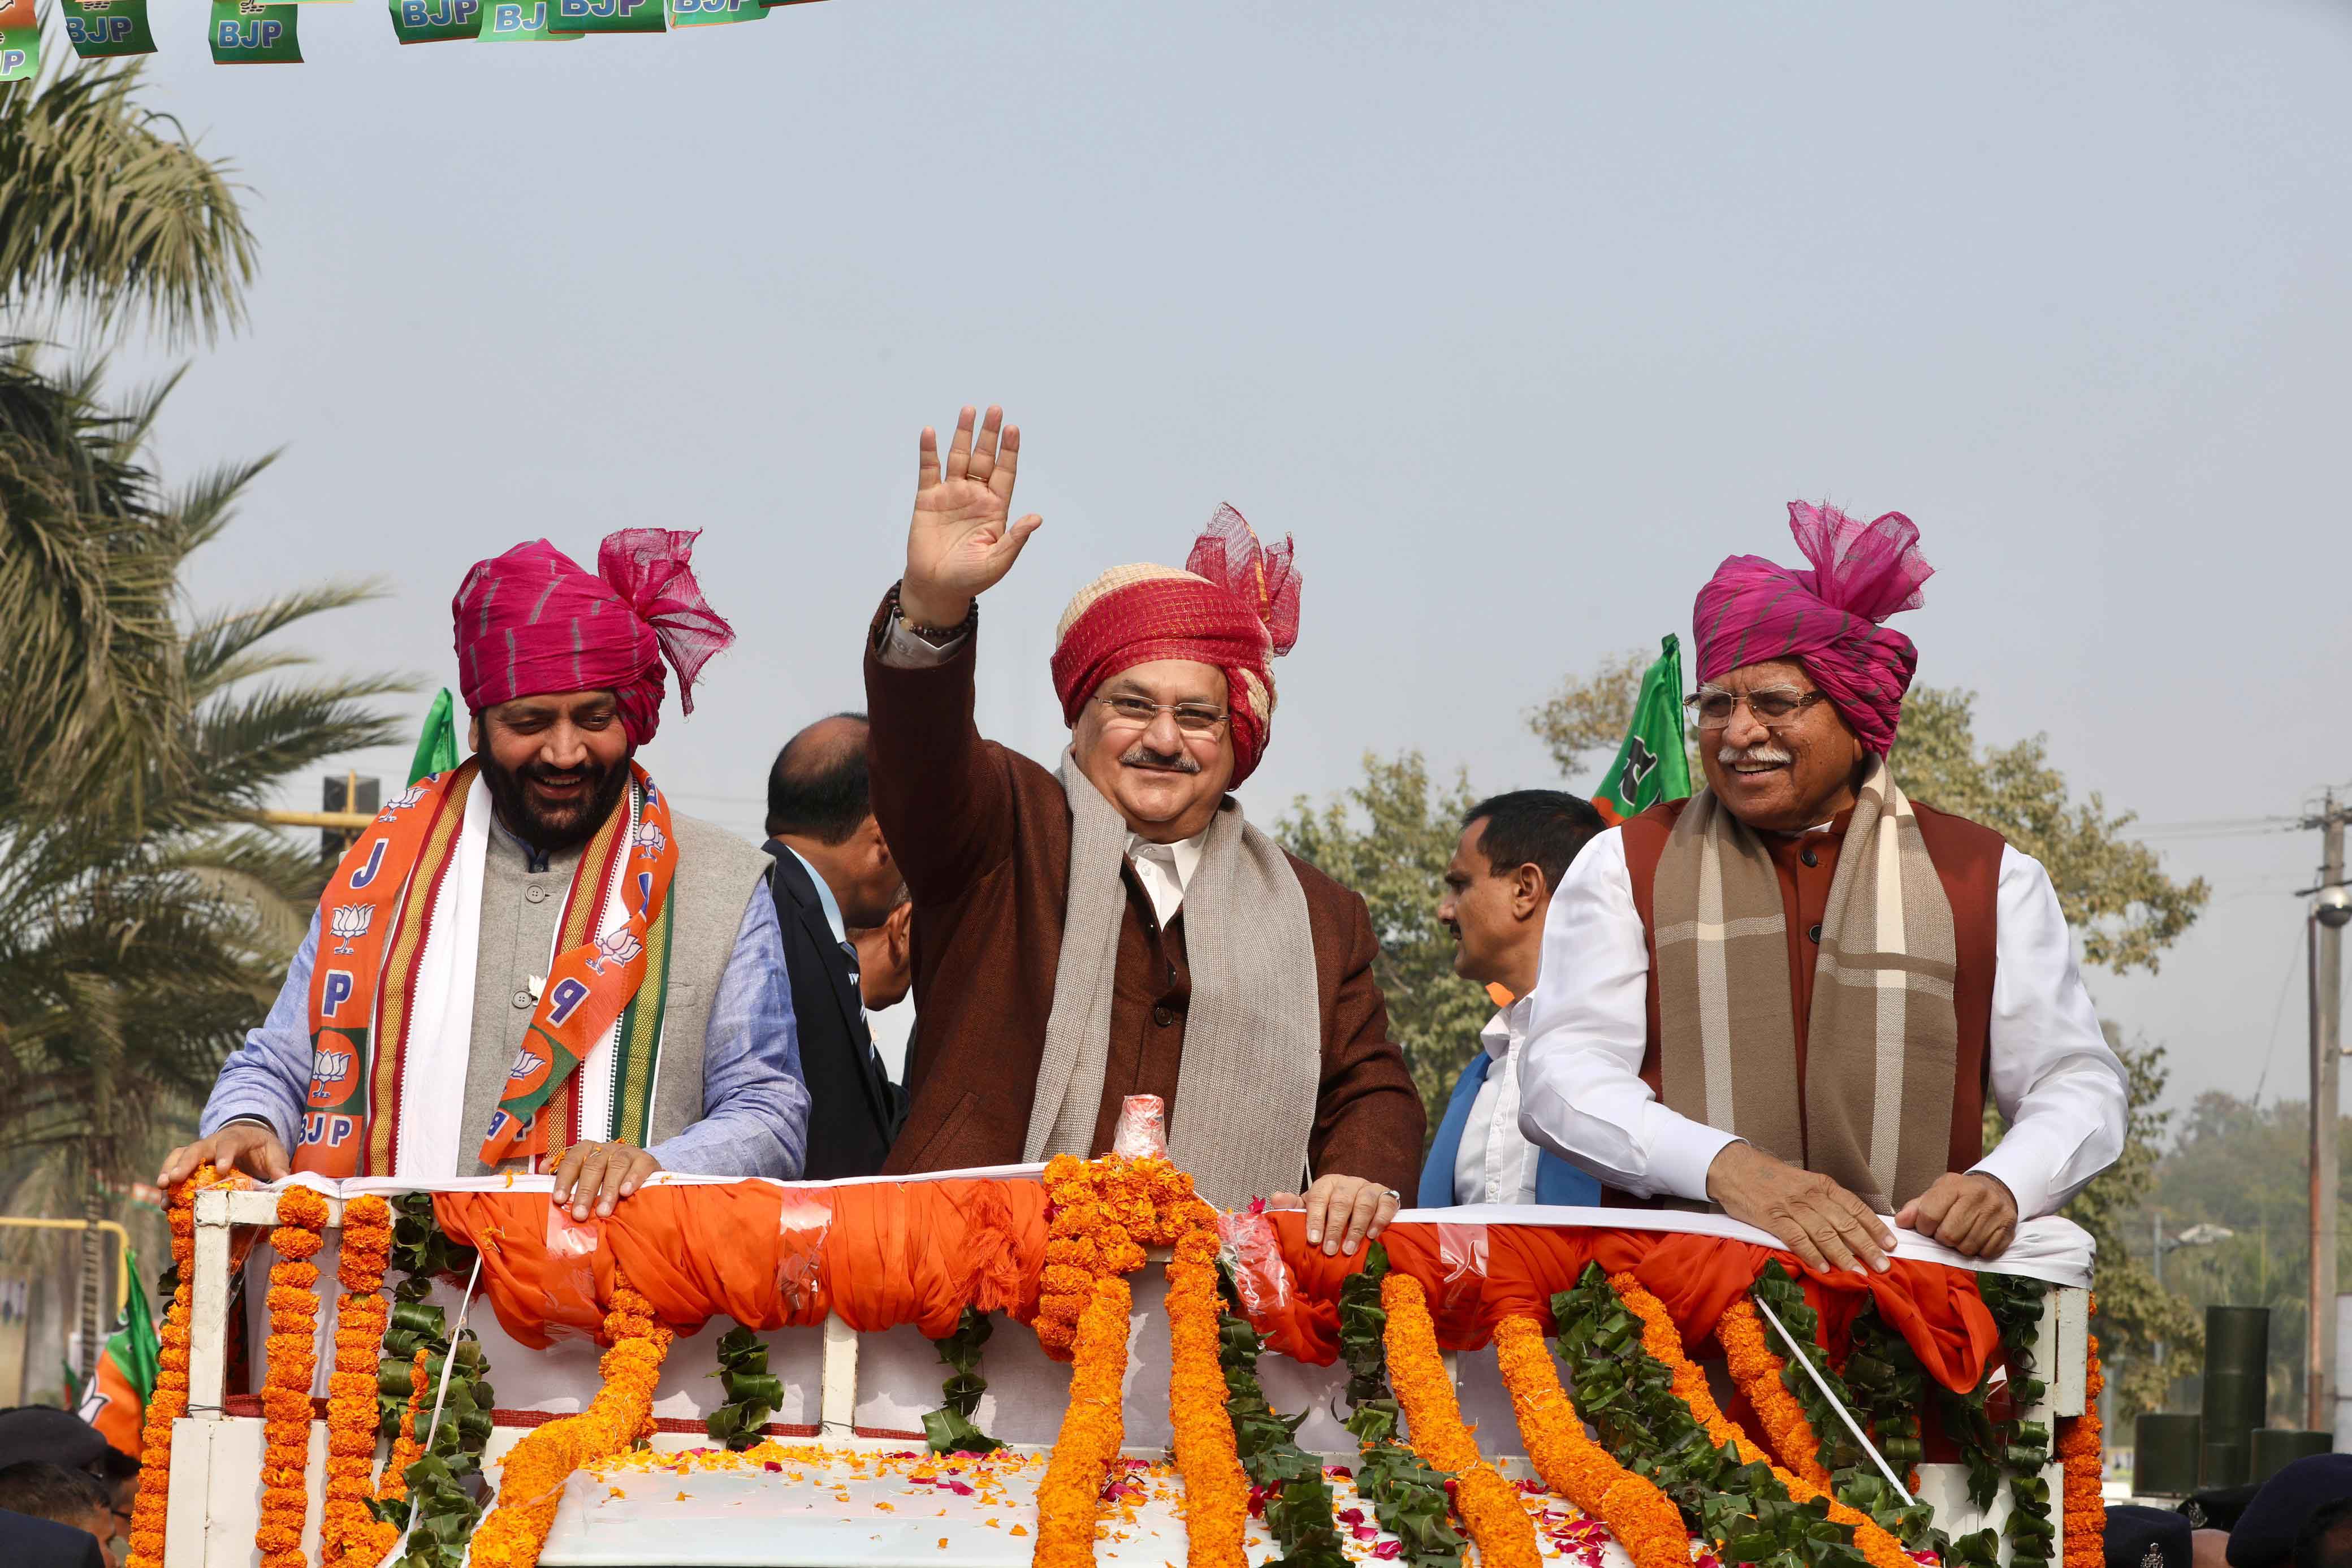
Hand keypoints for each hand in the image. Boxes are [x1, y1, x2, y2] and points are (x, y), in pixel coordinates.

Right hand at [159, 1123, 289, 1187]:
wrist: (249, 1138)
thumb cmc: (262, 1148)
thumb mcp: (274, 1153)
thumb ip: (278, 1166)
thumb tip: (284, 1182)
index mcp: (237, 1138)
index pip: (230, 1143)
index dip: (225, 1154)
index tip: (222, 1168)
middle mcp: (214, 1142)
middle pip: (196, 1149)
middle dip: (184, 1163)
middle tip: (173, 1179)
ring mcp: (199, 1152)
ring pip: (179, 1156)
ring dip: (168, 1172)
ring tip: (162, 1190)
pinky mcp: (190, 1163)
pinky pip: (174, 1169)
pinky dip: (168, 1186)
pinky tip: (165, 1203)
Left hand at [551, 1141, 659, 1220]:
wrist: (639, 1170)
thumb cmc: (605, 1176)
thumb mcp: (584, 1173)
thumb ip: (565, 1172)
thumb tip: (542, 1170)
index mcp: (586, 1150)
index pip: (571, 1161)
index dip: (564, 1180)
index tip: (558, 1199)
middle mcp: (605, 1149)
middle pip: (593, 1167)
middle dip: (585, 1192)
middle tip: (579, 1214)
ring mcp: (625, 1153)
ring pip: (615, 1167)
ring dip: (608, 1191)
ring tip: (603, 1212)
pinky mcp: (645, 1159)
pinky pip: (638, 1167)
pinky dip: (632, 1179)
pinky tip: (626, 1192)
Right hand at [899, 404, 1041, 626]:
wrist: (937, 587)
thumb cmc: (970, 578)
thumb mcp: (998, 561)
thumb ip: (1015, 539)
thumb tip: (1036, 518)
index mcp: (995, 508)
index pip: (1005, 472)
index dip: (1009, 451)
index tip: (1013, 429)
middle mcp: (975, 496)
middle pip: (984, 458)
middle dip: (989, 434)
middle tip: (995, 409)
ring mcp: (951, 495)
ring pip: (958, 457)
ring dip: (963, 434)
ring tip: (969, 410)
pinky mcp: (928, 499)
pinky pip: (929, 470)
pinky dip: (929, 451)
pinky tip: (930, 432)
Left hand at [1269, 1175, 1401, 1257]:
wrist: (1361, 1201)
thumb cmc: (1331, 1209)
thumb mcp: (1312, 1207)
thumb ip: (1294, 1206)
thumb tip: (1275, 1198)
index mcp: (1327, 1183)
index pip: (1318, 1198)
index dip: (1315, 1219)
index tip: (1313, 1240)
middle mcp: (1348, 1182)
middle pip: (1341, 1202)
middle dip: (1334, 1228)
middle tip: (1330, 1250)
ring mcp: (1369, 1187)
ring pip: (1364, 1203)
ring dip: (1356, 1228)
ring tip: (1349, 1249)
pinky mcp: (1387, 1195)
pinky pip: (1386, 1204)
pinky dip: (1379, 1220)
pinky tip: (1372, 1236)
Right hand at [1705, 1141, 1893, 1275]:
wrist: (1735, 1167)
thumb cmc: (1771, 1178)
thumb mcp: (1804, 1183)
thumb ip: (1825, 1202)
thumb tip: (1850, 1227)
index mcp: (1822, 1185)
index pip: (1856, 1207)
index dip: (1875, 1227)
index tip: (1890, 1245)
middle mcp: (1811, 1195)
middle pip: (1845, 1223)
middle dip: (1867, 1246)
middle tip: (1882, 1266)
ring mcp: (1792, 1206)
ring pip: (1824, 1233)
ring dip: (1843, 1255)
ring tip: (1859, 1272)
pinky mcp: (1772, 1217)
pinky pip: (1796, 1238)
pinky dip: (1811, 1254)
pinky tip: (1823, 1268)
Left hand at [1895, 1171, 2017, 1257]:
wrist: (1995, 1189)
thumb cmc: (1959, 1194)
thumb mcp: (1936, 1193)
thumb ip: (1916, 1207)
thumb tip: (1900, 1222)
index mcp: (1955, 1185)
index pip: (1929, 1214)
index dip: (1923, 1227)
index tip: (1926, 1227)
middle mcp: (1978, 1196)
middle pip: (1948, 1235)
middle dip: (1942, 1239)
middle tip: (1944, 1233)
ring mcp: (1996, 1212)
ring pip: (1967, 1247)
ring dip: (1959, 1247)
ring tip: (1960, 1235)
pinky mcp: (2008, 1228)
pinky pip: (1986, 1252)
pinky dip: (1978, 1251)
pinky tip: (1976, 1239)